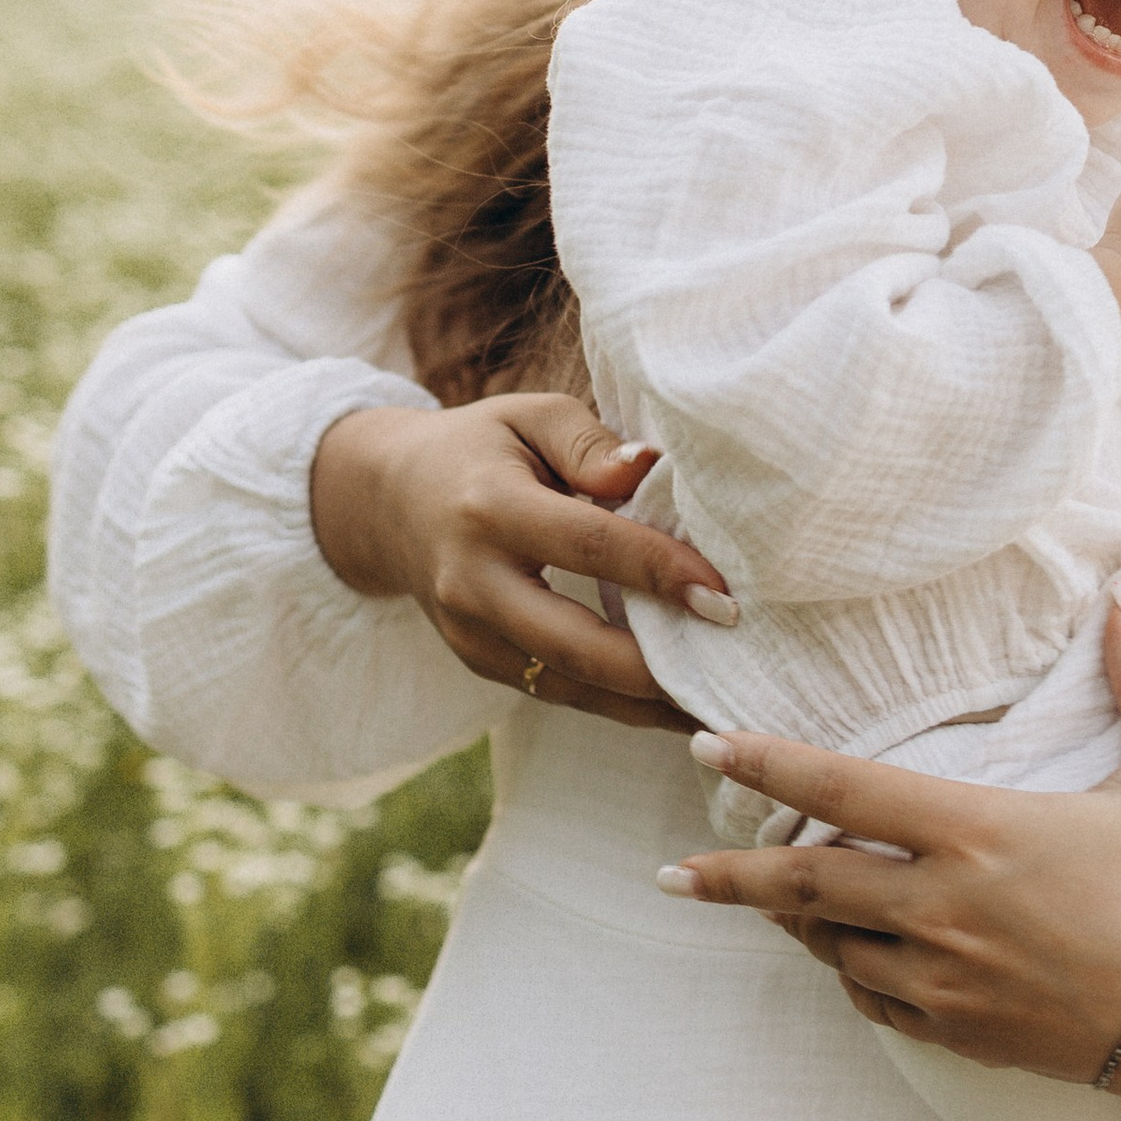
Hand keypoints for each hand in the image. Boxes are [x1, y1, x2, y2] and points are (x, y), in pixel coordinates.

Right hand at [310, 393, 731, 732]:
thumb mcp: (528, 416)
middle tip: (733, 666)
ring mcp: (470, 634)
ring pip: (569, 686)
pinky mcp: (480, 664)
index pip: (586, 544)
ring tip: (722, 703)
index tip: (723, 594)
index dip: (658, 570)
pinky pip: (559, 692)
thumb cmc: (480, 448)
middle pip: (573, 643)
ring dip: (647, 703)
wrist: (387, 501)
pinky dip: (620, 704)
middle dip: (656, 666)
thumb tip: (652, 470)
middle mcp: (471, 582)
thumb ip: (590, 441)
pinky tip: (678, 702)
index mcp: (489, 508)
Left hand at [655, 607, 1120, 1120]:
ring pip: (834, 947)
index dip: (768, 765)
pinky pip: (875, 1000)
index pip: (844, 791)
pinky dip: (851, 973)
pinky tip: (848, 958)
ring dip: (796, 925)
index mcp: (979, 833)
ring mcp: (947, 978)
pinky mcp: (961, 1030)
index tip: (710, 748)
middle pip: (806, 887)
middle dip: (731, 879)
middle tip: (673, 875)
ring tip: (765, 905)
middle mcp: (944, 908)